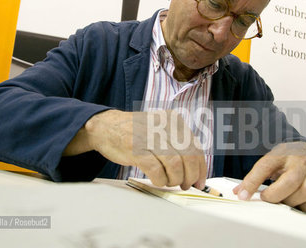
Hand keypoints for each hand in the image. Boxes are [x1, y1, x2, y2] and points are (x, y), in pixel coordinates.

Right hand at [65, 109, 206, 189]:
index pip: (195, 147)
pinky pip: (156, 170)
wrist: (105, 126)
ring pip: (175, 165)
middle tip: (185, 184)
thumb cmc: (135, 132)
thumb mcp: (159, 129)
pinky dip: (160, 180)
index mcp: (172, 120)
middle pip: (188, 157)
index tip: (199, 180)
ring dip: (175, 179)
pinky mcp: (136, 149)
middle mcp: (163, 126)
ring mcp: (149, 137)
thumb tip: (194, 168)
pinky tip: (157, 180)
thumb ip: (176, 144)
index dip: (200, 168)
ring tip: (169, 182)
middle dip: (189, 176)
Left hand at [233, 142, 305, 211]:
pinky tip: (297, 204)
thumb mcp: (270, 159)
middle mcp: (299, 162)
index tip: (243, 194)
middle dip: (275, 194)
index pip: (264, 166)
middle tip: (266, 198)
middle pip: (290, 181)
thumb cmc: (288, 157)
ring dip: (291, 201)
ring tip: (282, 201)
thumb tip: (239, 192)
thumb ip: (255, 175)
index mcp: (281, 154)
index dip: (252, 182)